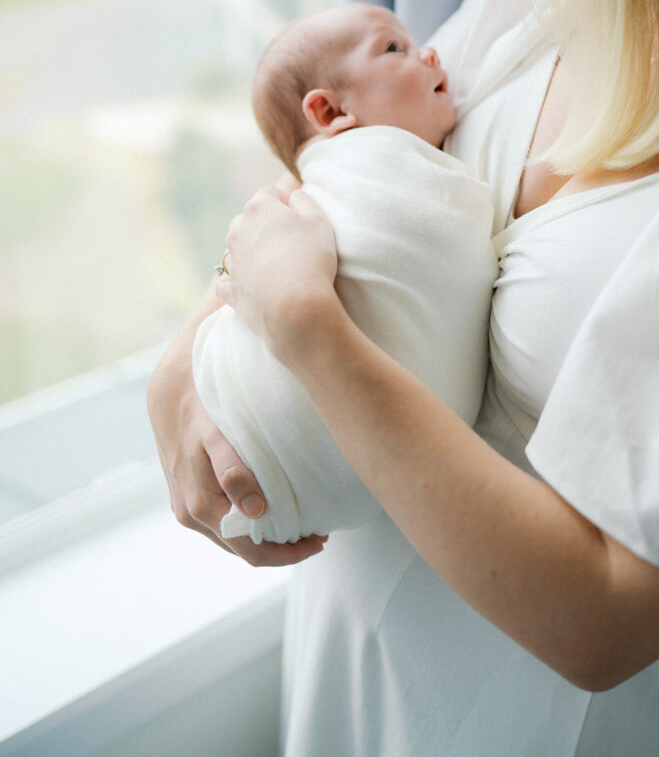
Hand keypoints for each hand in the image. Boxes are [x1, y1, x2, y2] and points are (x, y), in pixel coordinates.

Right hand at [147, 295, 326, 566]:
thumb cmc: (216, 358)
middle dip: (255, 532)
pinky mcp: (179, 493)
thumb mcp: (233, 334)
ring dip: (254, 546)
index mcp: (200, 413)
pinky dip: (242, 543)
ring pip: (207, 524)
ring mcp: (177, 476)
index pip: (215, 453)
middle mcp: (184, 451)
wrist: (170, 379)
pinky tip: (284, 546)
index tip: (263, 504)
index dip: (236, 481)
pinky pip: (206, 528)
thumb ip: (260, 318)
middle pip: (208, 505)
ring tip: (307, 546)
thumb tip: (290, 288)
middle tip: (310, 538)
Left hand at [216, 186, 337, 345]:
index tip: (300, 218)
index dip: (286, 203)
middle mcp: (238, 231)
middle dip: (265, 225)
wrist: (294, 307)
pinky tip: (255, 286)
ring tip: (278, 266)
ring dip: (253, 251)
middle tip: (290, 242)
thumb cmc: (310, 259)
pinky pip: (229, 281)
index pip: (269, 193)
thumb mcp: (320, 221)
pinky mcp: (231, 289)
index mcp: (259, 208)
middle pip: (249, 219)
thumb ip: (305, 201)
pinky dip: (240, 281)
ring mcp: (232, 261)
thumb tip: (293, 196)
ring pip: (237, 248)